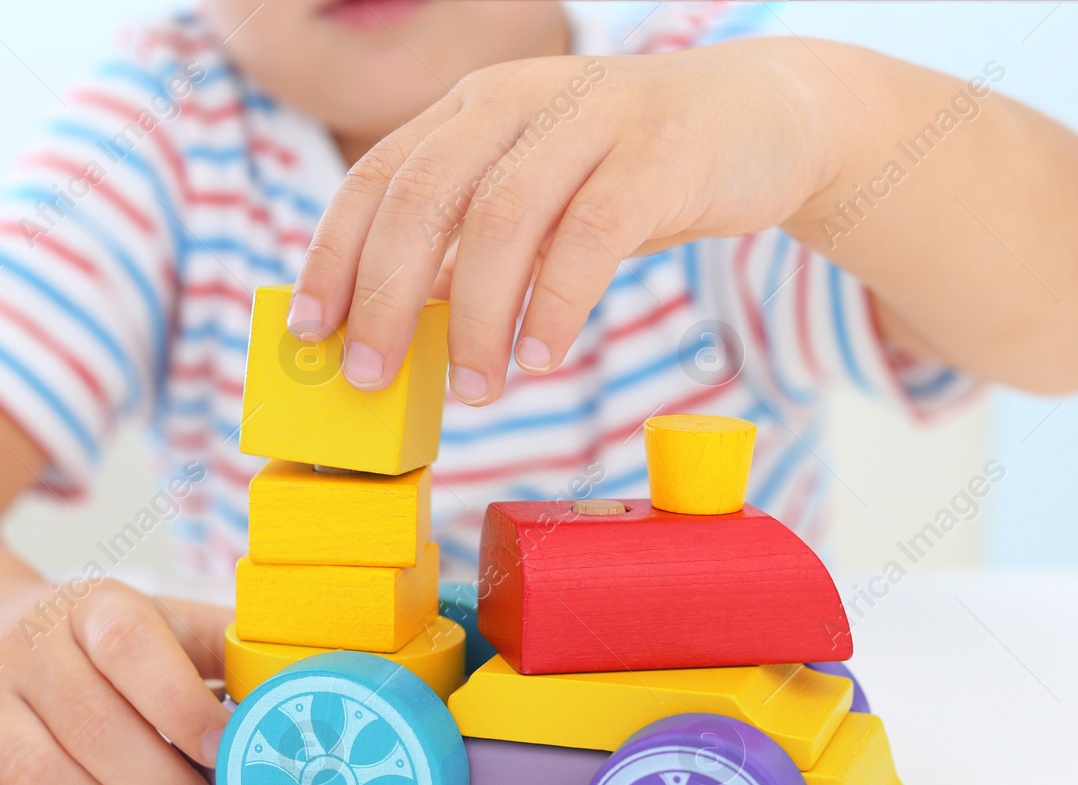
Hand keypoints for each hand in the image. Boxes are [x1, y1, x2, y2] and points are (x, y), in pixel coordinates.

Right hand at [0, 577, 235, 784]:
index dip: (182, 704)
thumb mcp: (157, 620)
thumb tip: (300, 677)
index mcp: (91, 608)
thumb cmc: (92, 643)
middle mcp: (26, 648)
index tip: (227, 750)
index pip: (133, 647)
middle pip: (93, 727)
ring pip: (36, 772)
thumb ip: (221, 645)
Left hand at [289, 39, 830, 404]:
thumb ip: (473, 248)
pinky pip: (590, 236)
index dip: (335, 257)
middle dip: (385, 298)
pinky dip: (556, 305)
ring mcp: (589, 119)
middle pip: (423, 198)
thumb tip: (398, 326)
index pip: (376, 178)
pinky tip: (543, 357)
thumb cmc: (633, 173)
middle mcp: (517, 100)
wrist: (763, 119)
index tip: (314, 333)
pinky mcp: (656, 154)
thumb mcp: (539, 199)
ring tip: (474, 390)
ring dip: (475, 319)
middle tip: (374, 378)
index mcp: (473, 110)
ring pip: (501, 219)